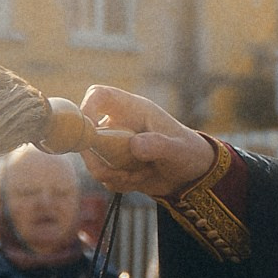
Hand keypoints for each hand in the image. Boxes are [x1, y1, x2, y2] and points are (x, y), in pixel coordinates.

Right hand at [78, 85, 214, 199]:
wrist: (190, 175)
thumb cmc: (188, 152)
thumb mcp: (178, 149)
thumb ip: (159, 145)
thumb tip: (134, 145)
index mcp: (133, 109)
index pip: (99, 95)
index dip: (87, 108)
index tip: (90, 133)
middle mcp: (119, 124)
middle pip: (87, 133)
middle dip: (99, 159)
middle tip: (123, 172)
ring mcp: (113, 144)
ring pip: (93, 159)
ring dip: (114, 174)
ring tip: (142, 174)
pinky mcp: (113, 163)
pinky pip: (103, 175)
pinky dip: (119, 183)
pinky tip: (140, 179)